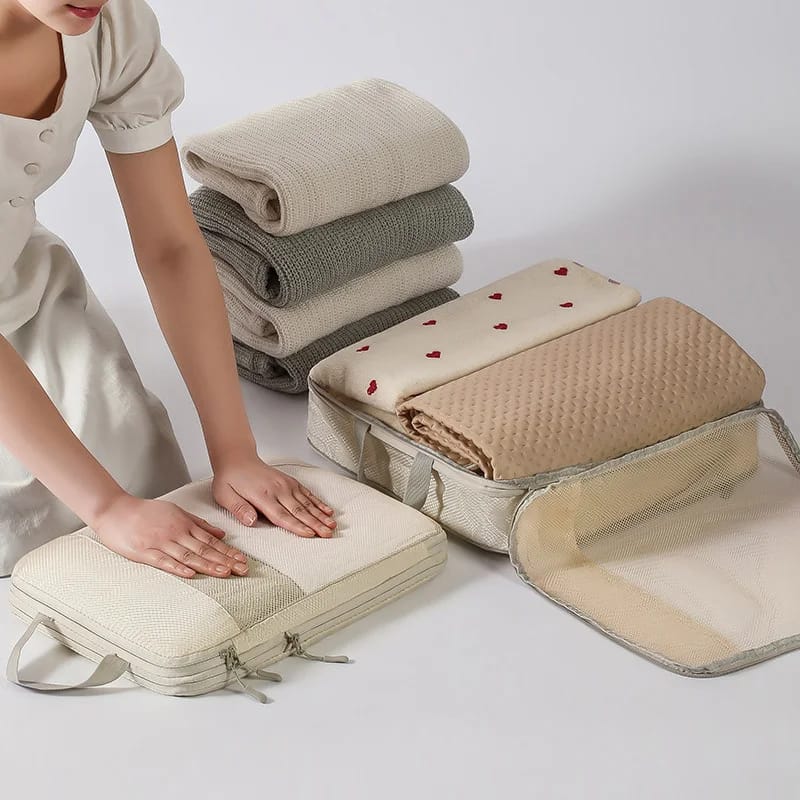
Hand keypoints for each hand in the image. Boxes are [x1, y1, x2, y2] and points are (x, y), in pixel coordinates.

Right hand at [92, 494, 248, 578]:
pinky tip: (191, 574)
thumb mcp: (176, 512)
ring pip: (188, 556)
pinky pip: (163, 561)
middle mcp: (176, 533)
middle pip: (204, 549)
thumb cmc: (146, 511)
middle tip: (242, 570)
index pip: (211, 541)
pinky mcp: (144, 552)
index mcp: (184, 524)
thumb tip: (222, 535)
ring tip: (225, 573)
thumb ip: (199, 524)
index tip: (243, 560)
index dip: (228, 551)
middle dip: (225, 560)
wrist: (115, 510)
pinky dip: (178, 568)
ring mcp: (160, 543)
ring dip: (208, 565)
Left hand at [212, 455, 336, 537]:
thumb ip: (238, 508)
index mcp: (262, 496)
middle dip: (315, 523)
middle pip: (299, 510)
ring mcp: (286, 485)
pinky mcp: (289, 482)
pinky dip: (318, 502)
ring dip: (320, 515)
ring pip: (307, 503)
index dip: (297, 526)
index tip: (309, 534)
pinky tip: (327, 510)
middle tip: (327, 534)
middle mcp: (278, 490)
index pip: (282, 515)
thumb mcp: (224, 495)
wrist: (237, 458)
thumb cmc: (230, 478)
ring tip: (332, 524)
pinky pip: (307, 493)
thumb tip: (250, 520)